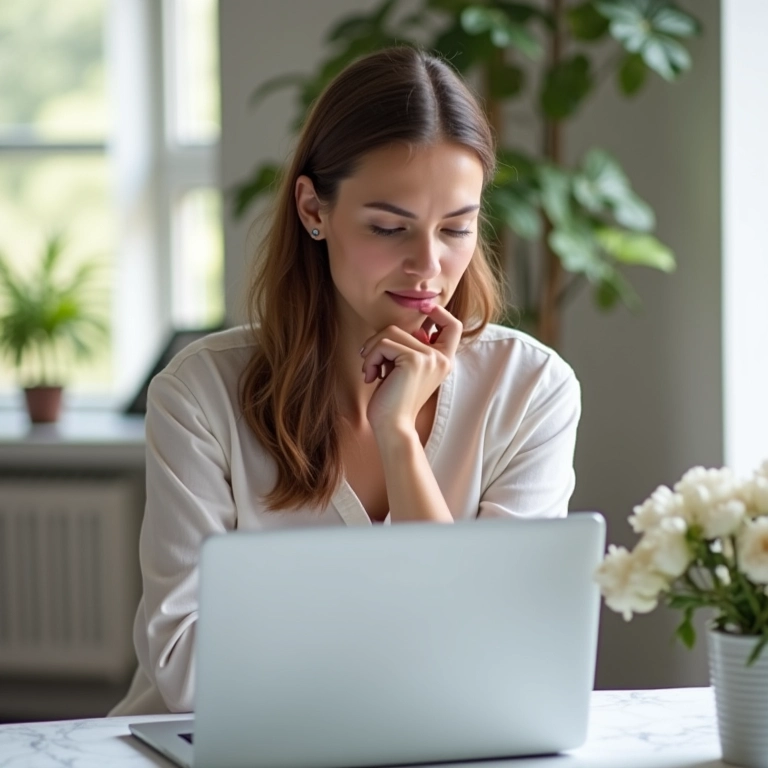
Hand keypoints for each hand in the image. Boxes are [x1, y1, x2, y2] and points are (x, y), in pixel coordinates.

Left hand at [360, 304, 461, 439]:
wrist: (393, 426)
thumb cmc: (394, 400)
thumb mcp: (404, 369)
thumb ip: (409, 347)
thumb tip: (405, 327)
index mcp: (443, 360)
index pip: (454, 326)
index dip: (440, 312)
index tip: (425, 306)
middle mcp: (441, 357)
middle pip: (405, 327)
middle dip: (381, 341)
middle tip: (373, 362)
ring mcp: (430, 357)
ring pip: (390, 333)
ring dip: (372, 351)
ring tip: (371, 371)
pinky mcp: (414, 360)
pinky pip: (383, 344)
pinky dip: (370, 358)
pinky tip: (371, 376)